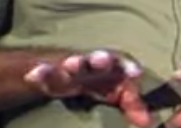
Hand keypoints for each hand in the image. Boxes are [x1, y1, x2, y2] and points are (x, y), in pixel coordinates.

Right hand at [24, 50, 149, 125]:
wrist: (66, 66)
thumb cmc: (99, 81)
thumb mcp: (115, 93)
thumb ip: (131, 104)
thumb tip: (146, 121)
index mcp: (112, 67)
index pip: (123, 68)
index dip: (128, 69)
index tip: (136, 72)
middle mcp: (92, 63)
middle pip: (97, 59)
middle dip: (99, 59)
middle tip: (102, 60)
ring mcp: (71, 66)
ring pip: (71, 64)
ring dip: (72, 63)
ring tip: (71, 64)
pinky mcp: (51, 72)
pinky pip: (45, 73)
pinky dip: (40, 72)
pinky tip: (33, 74)